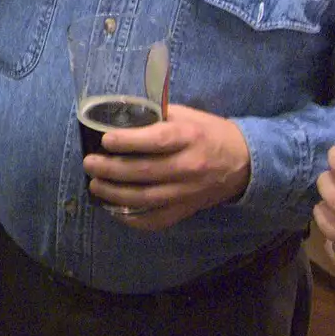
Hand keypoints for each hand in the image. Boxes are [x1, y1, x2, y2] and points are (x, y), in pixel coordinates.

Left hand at [84, 104, 250, 229]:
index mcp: (189, 137)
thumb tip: (118, 115)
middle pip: (144, 172)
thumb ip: (156, 116)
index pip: (156, 141)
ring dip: (115, 194)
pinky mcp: (187, 209)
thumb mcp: (186, 115)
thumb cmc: (209, 132)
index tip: (105, 140)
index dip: (128, 141)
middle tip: (89, 163)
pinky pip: (157, 220)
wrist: (245, 162)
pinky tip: (114, 210)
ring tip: (95, 185)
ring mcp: (188, 192)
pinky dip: (133, 218)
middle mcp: (188, 166)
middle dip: (111, 169)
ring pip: (146, 198)